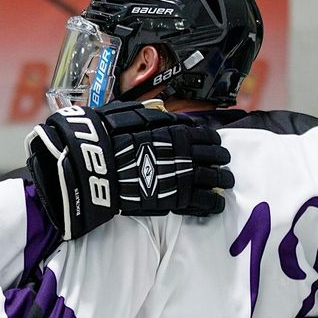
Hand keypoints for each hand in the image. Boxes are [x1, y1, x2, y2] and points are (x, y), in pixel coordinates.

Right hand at [25, 101, 232, 239]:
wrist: (91, 166)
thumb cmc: (104, 137)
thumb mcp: (125, 114)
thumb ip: (150, 115)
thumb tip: (165, 112)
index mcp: (175, 132)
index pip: (204, 134)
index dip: (212, 140)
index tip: (214, 144)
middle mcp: (183, 154)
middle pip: (214, 157)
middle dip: (222, 160)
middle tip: (225, 164)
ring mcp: (179, 178)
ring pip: (212, 180)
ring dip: (222, 181)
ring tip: (226, 184)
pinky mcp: (171, 200)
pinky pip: (199, 203)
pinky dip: (210, 204)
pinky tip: (215, 205)